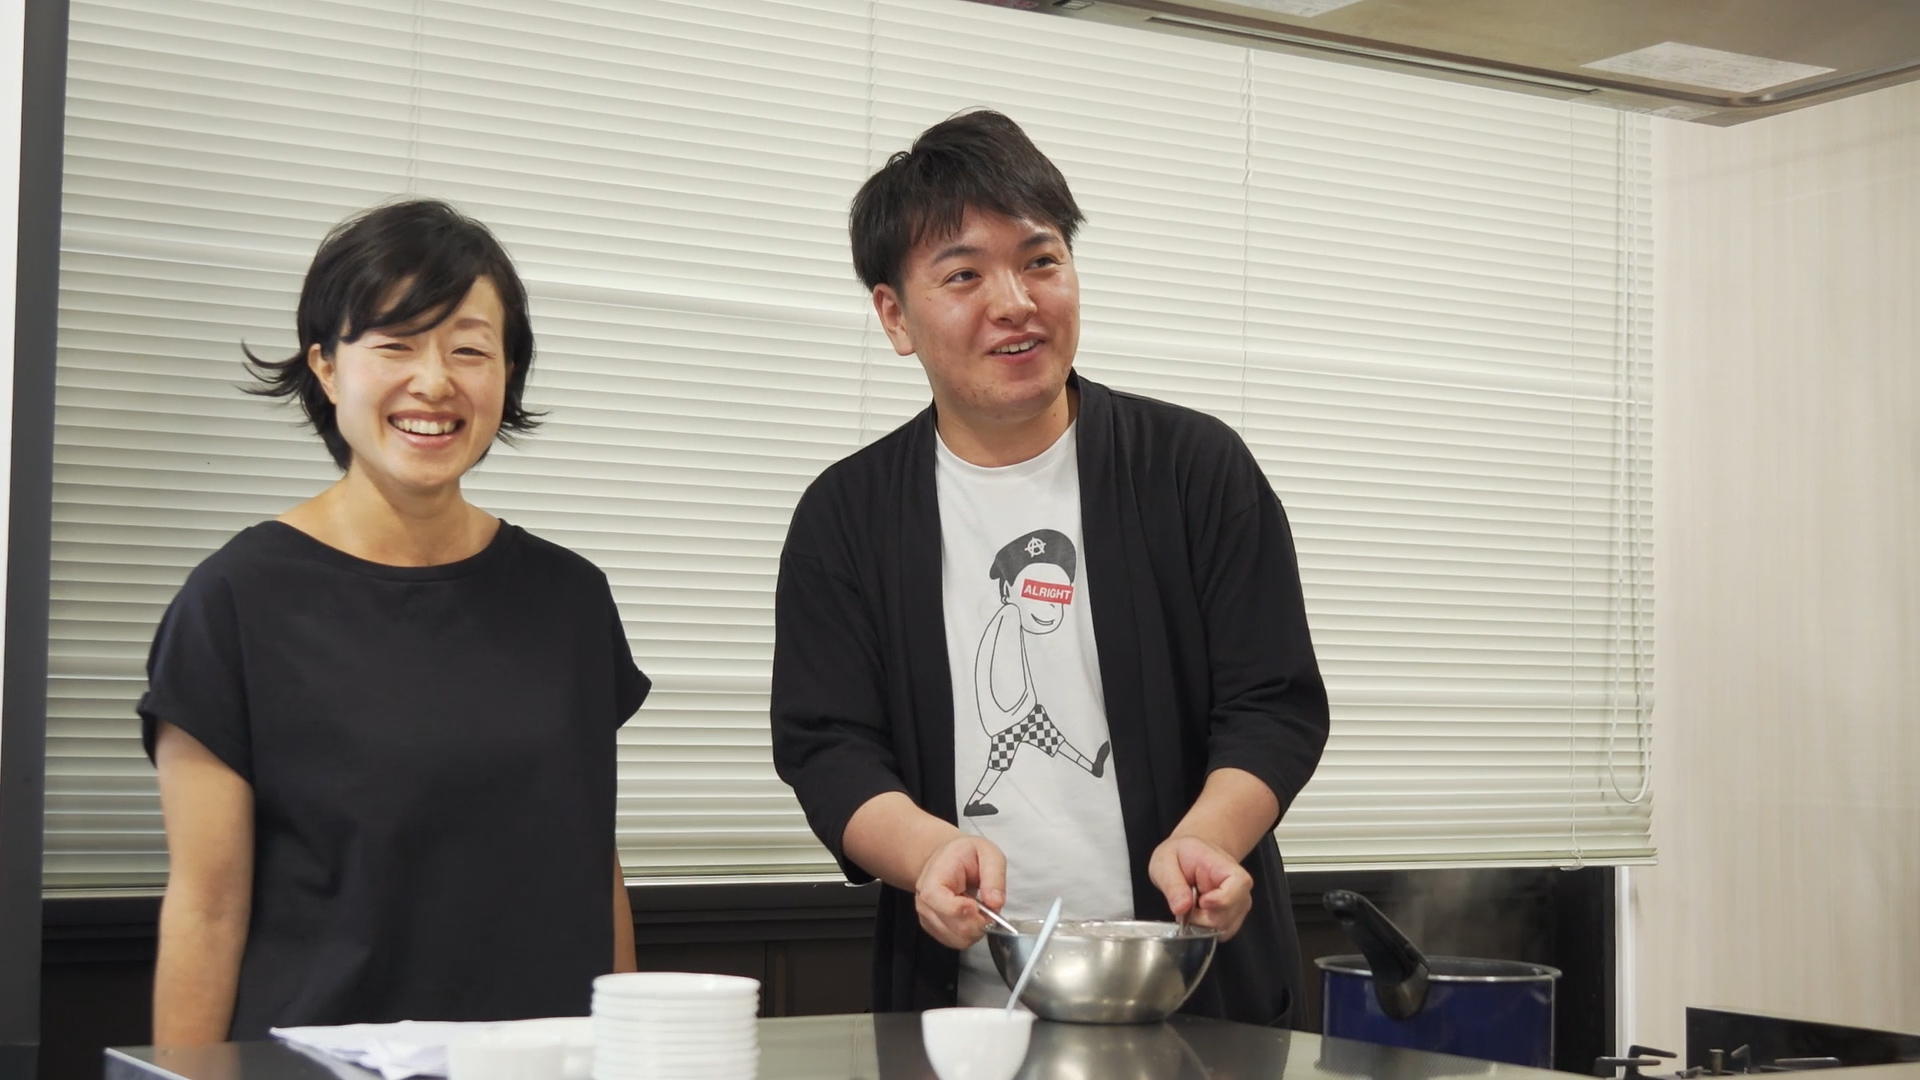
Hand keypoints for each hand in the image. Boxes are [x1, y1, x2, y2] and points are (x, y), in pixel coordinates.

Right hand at [914, 834, 1007, 949]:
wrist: (946, 860)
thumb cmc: (965, 855)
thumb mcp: (987, 853)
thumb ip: (994, 876)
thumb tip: (995, 903)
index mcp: (933, 879)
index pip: (942, 904)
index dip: (964, 910)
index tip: (980, 905)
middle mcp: (925, 903)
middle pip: (955, 927)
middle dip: (980, 922)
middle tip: (990, 906)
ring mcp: (928, 918)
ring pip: (958, 939)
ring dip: (977, 929)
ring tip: (981, 909)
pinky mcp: (935, 929)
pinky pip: (956, 942)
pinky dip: (971, 934)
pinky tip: (973, 917)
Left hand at [1149, 834, 1253, 940]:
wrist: (1192, 855)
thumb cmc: (1181, 855)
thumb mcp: (1165, 862)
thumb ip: (1172, 884)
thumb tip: (1181, 908)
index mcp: (1225, 865)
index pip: (1239, 885)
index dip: (1222, 900)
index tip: (1201, 902)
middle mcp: (1239, 887)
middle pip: (1226, 916)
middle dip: (1199, 918)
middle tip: (1183, 904)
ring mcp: (1239, 904)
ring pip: (1223, 929)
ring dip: (1200, 924)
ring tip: (1189, 906)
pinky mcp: (1233, 917)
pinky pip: (1220, 933)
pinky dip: (1204, 929)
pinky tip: (1196, 914)